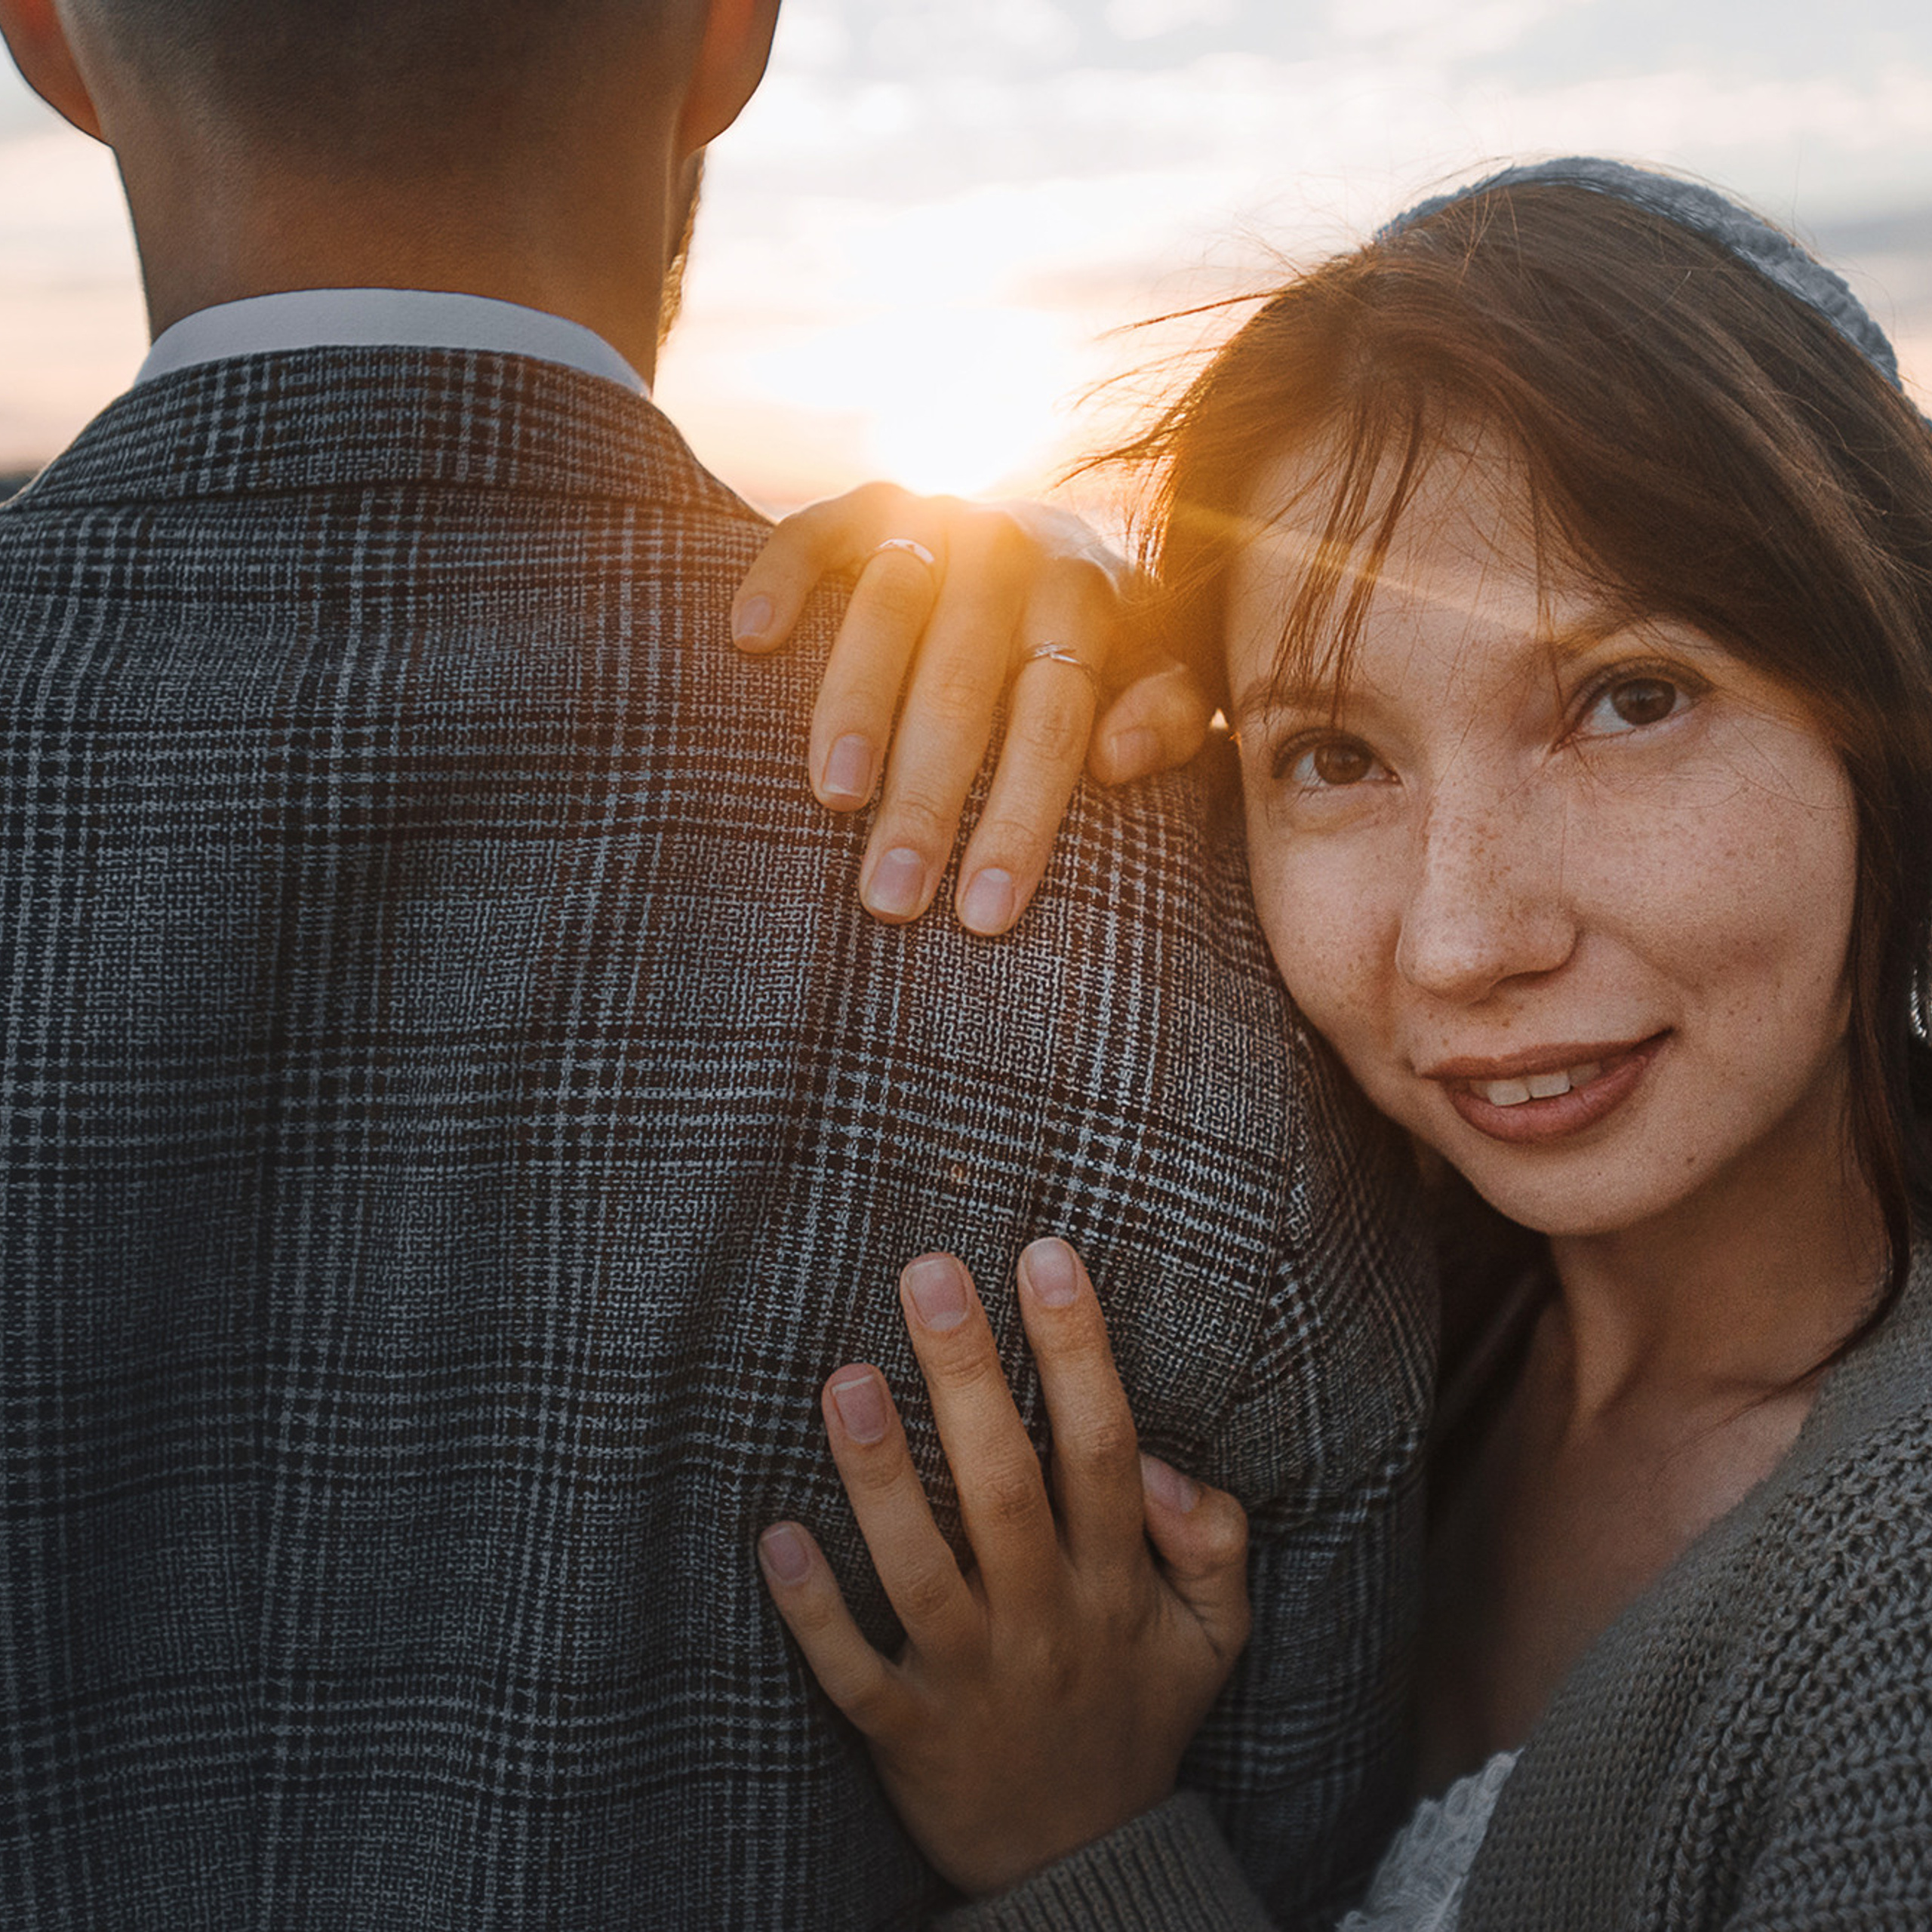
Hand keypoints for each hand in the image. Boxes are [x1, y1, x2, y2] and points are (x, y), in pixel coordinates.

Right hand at [730, 484, 1215, 934]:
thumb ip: (1168, 716)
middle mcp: (1015, 552)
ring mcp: (938, 520)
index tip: (983, 914)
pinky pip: (813, 529)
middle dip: (927, 797)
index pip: (1052, 721)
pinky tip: (749, 641)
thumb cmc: (1100, 643)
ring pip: (889, 611)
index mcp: (1092, 602)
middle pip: (965, 683)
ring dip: (854, 707)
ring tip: (833, 801)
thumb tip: (1118, 762)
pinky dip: (779, 577)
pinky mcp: (866, 503)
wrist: (1056, 533)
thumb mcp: (1165, 674)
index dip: (1020, 819)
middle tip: (892, 898)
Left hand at [757, 1239, 1250, 1896]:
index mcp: (1116, 1583)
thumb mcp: (1214, 1637)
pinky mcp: (908, 1736)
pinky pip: (853, 1675)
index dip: (1077, 1350)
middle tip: (926, 1272)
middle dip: (966, 1376)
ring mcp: (974, 1679)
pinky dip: (815, 1614)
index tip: (1044, 1255)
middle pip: (1005, 1487)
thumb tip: (1167, 1462)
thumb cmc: (1138, 1716)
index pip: (1103, 1448)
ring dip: (882, 1478)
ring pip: (922, 1572)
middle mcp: (1046, 1619)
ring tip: (846, 1380)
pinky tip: (777, 1537)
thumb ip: (1215, 1542)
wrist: (1085, 1870)